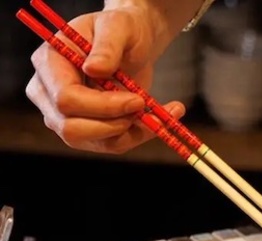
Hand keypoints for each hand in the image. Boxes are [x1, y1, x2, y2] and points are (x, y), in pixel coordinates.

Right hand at [26, 7, 184, 153]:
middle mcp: (49, 96)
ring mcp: (66, 118)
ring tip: (163, 113)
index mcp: (49, 65)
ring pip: (97, 142)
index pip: (66, 99)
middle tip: (146, 107)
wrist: (130, 45)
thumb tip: (95, 69)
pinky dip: (141, 136)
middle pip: (73, 129)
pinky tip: (163, 120)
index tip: (137, 99)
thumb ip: (107, 46)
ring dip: (134, 133)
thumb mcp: (117, 26)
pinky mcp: (89, 132)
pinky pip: (114, 144)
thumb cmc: (120, 31)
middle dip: (115, 124)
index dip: (102, 106)